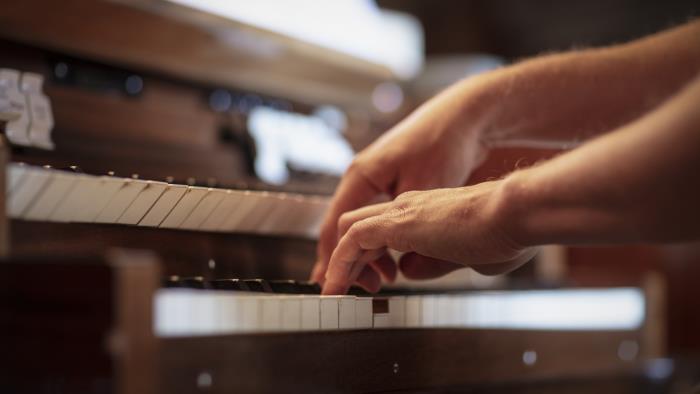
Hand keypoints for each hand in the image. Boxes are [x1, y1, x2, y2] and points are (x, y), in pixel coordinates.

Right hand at [310, 78, 492, 289]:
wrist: (465, 117)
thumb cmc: (443, 145)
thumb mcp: (425, 192)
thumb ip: (410, 231)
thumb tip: (405, 272)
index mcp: (361, 177)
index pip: (335, 228)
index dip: (333, 261)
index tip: (331, 288)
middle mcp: (362, 178)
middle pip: (343, 228)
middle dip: (348, 262)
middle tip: (358, 290)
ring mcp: (377, 180)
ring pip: (361, 225)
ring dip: (368, 254)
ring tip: (384, 279)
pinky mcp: (393, 182)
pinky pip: (377, 219)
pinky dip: (381, 241)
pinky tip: (396, 259)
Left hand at [321, 182, 537, 294]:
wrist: (515, 213)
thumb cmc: (506, 234)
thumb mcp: (465, 257)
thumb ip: (432, 263)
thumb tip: (408, 272)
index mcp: (426, 213)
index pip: (385, 231)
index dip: (371, 257)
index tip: (370, 282)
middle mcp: (409, 206)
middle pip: (360, 226)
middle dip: (348, 258)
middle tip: (343, 288)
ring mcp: (402, 211)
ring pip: (350, 230)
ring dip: (339, 263)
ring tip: (333, 293)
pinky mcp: (397, 222)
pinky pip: (352, 240)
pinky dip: (340, 263)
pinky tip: (337, 287)